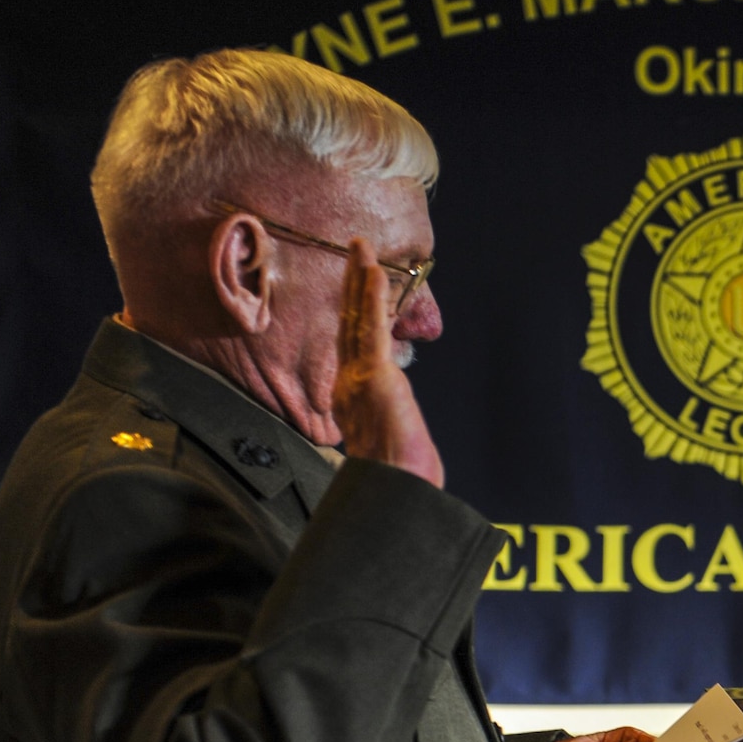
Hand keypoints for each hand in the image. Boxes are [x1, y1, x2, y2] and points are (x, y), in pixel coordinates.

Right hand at [333, 239, 443, 487]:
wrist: (394, 494)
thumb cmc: (395, 481)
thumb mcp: (387, 448)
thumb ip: (384, 432)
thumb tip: (392, 439)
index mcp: (350, 400)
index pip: (351, 346)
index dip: (352, 313)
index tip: (356, 287)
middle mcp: (347, 385)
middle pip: (348, 324)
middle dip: (350, 285)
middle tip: (354, 251)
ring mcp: (358, 379)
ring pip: (356, 320)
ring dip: (359, 280)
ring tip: (361, 247)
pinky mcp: (376, 377)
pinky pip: (372, 329)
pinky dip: (372, 298)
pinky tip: (373, 271)